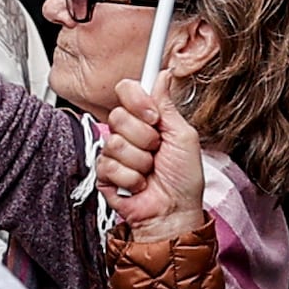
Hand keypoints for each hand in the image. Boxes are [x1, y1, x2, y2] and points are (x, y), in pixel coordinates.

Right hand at [97, 77, 208, 241]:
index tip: (152, 115)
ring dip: (140, 161)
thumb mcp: (184, 136)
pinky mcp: (104, 173)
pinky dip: (131, 178)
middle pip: (118, 115)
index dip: (137, 100)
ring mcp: (115, 152)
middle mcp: (128, 132)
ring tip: (149, 171)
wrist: (174, 212)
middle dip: (144, 137)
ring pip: (115, 142)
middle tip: (156, 150)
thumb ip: (168, 105)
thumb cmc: (184, 180)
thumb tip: (163, 75)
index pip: (128, 90)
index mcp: (146, 119)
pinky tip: (139, 183)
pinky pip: (110, 164)